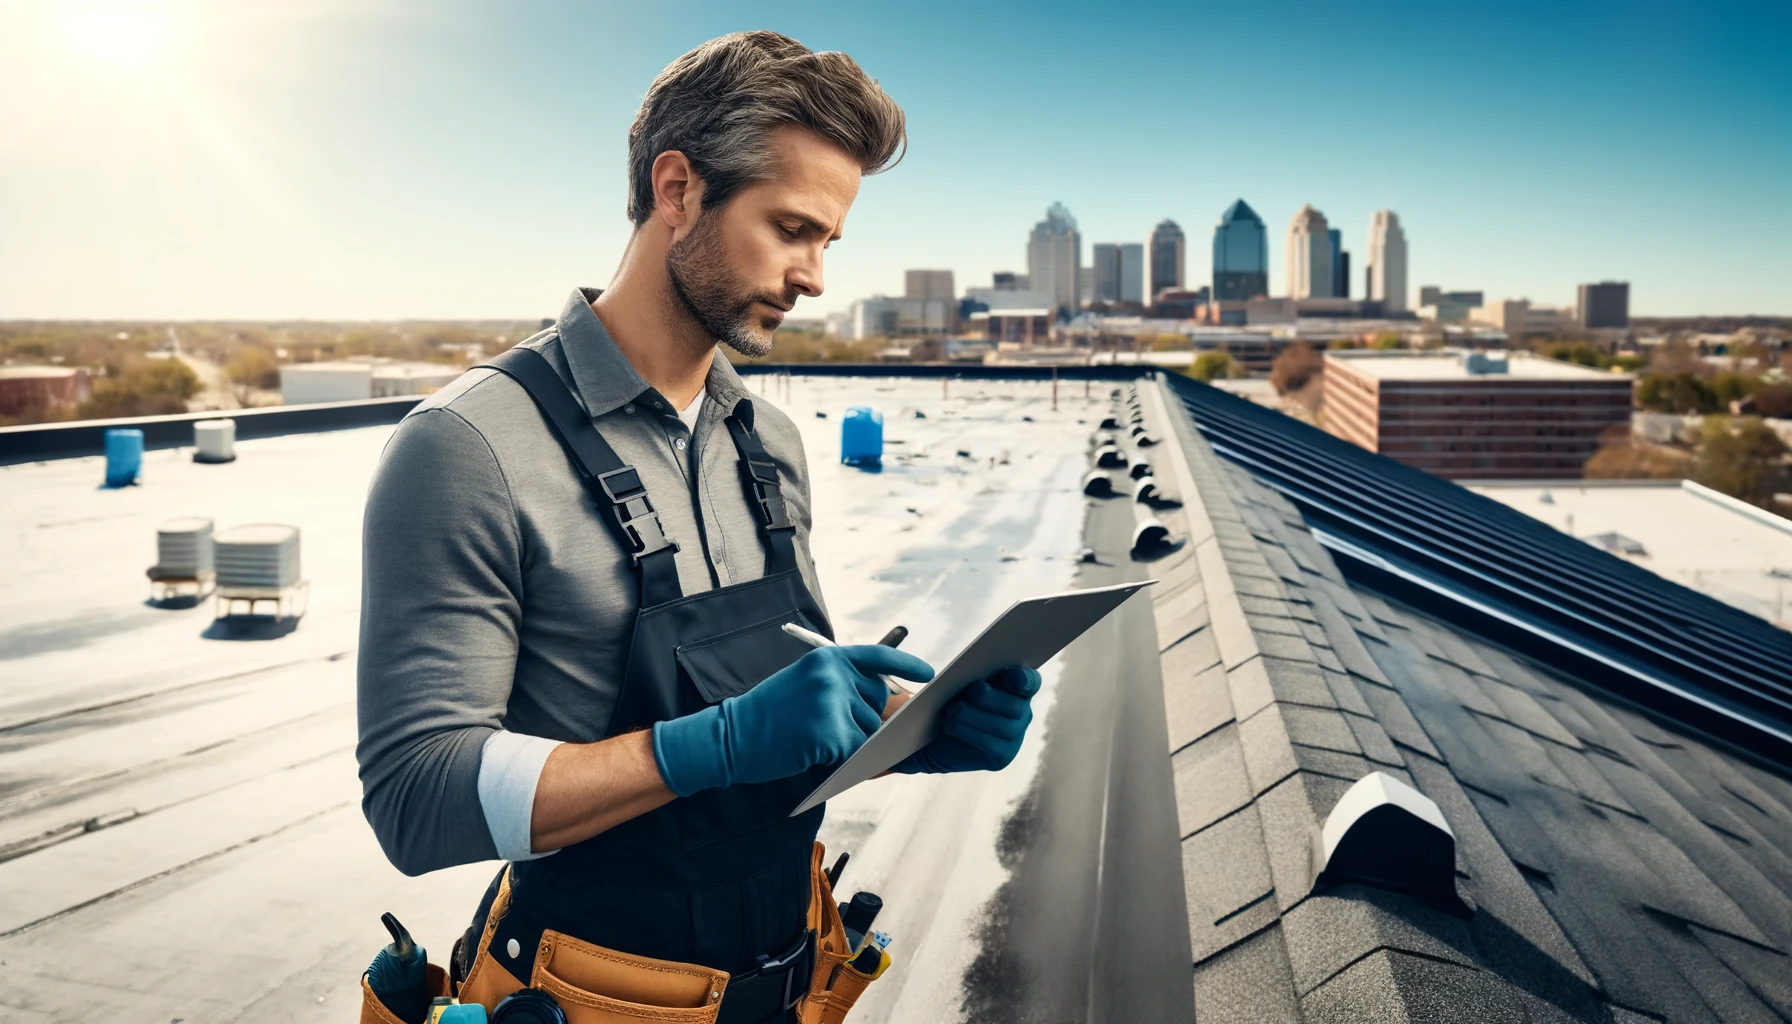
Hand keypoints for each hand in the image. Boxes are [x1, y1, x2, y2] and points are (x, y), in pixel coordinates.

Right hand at [653, 645, 934, 796]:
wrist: (730, 737)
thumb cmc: (767, 715)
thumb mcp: (805, 683)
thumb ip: (841, 685)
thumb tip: (882, 706)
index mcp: (827, 658)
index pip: (877, 656)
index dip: (906, 664)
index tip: (930, 673)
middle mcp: (833, 674)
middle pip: (877, 701)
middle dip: (862, 717)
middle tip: (820, 724)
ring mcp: (832, 703)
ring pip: (868, 729)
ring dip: (848, 739)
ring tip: (810, 736)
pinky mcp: (830, 733)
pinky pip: (856, 752)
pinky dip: (843, 758)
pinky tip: (812, 751)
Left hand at [893, 665, 1040, 774]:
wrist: (935, 736)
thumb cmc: (950, 700)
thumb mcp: (962, 683)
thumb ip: (975, 674)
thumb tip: (978, 676)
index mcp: (1017, 687)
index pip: (1030, 683)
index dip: (1024, 679)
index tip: (1011, 676)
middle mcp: (1022, 712)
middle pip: (1016, 706)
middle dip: (991, 698)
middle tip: (970, 691)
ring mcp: (1015, 736)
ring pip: (1003, 726)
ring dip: (974, 716)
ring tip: (951, 711)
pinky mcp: (1003, 756)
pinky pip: (991, 744)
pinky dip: (968, 733)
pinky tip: (950, 726)